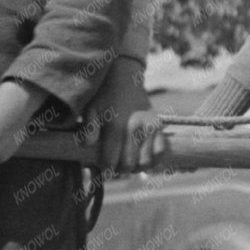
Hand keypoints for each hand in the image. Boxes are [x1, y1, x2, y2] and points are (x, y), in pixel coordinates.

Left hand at [84, 57, 165, 173]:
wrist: (124, 79)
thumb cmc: (103, 98)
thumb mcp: (90, 110)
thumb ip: (88, 130)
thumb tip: (88, 146)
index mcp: (116, 127)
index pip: (110, 161)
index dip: (105, 170)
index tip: (103, 170)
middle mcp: (136, 128)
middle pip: (128, 165)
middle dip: (119, 170)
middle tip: (114, 167)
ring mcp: (151, 128)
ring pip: (145, 163)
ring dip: (136, 167)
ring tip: (128, 162)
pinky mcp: (160, 126)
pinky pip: (161, 152)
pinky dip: (154, 160)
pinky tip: (143, 158)